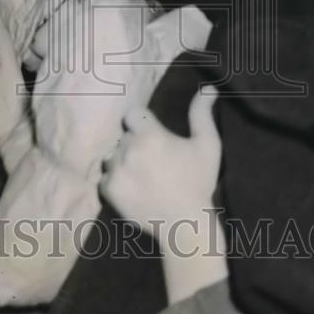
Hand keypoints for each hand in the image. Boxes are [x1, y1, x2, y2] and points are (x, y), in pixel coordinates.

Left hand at [100, 86, 221, 249]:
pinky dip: (115, 181)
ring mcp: (117, 170)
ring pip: (112, 156)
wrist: (186, 224)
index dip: (143, 124)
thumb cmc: (199, 182)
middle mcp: (129, 149)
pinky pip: (104, 177)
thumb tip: (208, 88)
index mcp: (150, 134)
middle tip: (154, 161)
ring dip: (123, 162)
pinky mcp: (109, 190)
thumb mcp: (208, 145)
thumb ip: (202, 114)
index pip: (133, 114)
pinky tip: (133, 188)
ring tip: (142, 175)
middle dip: (136, 144)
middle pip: (124, 136)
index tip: (154, 137)